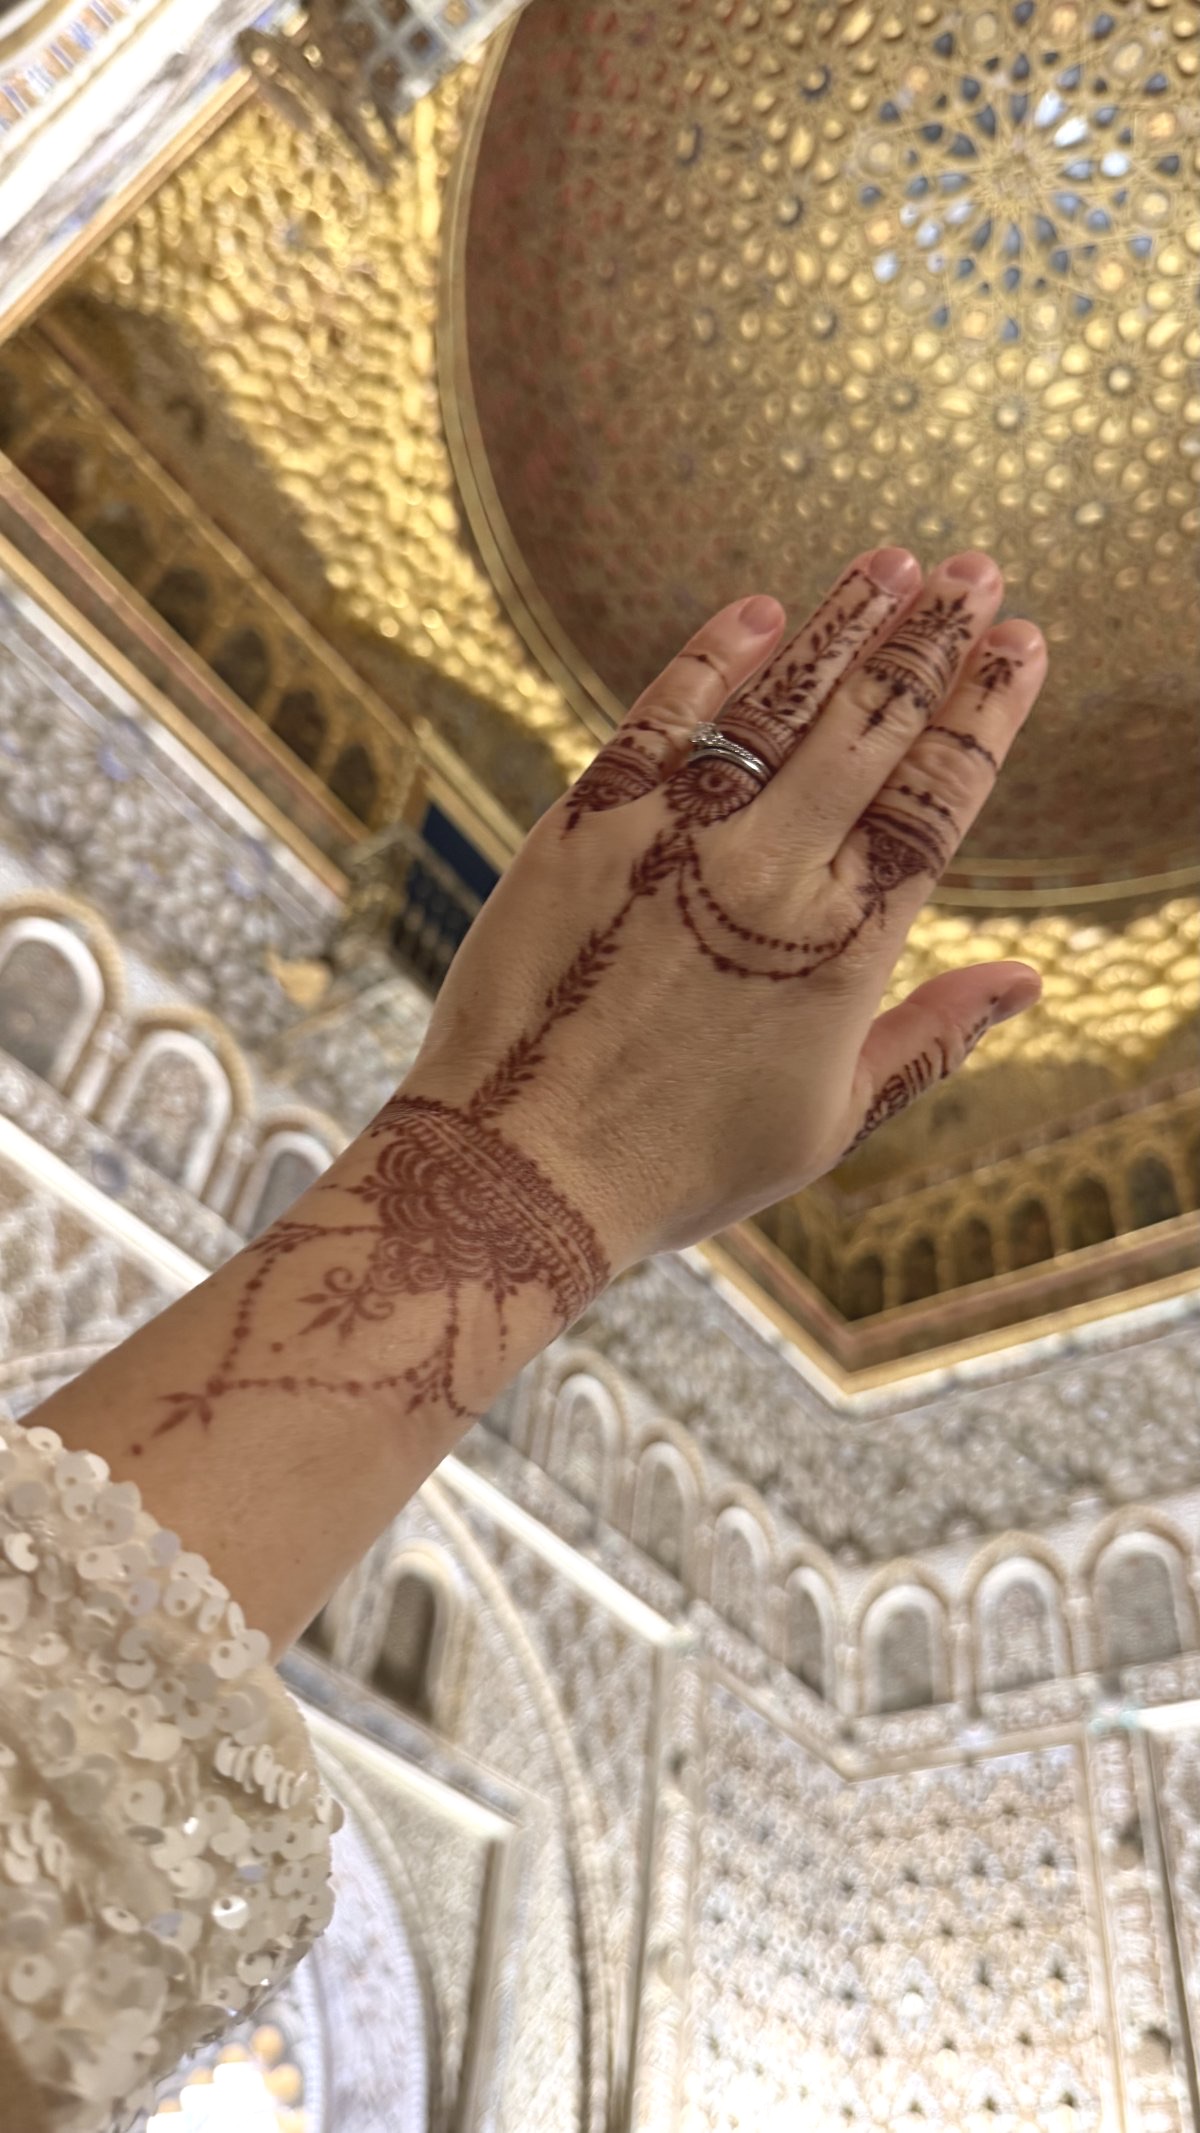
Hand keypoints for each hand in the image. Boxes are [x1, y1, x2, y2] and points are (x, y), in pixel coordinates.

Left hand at [404, 544, 1045, 1271]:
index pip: (939, 796)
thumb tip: (1027, 980)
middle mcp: (772, 873)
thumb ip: (931, 1035)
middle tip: (978, 572)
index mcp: (846, 946)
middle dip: (935, 637)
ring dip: (844, 622)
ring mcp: (677, 836)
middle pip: (876, 725)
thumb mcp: (830, 1122)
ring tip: (894, 561)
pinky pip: (663, 715)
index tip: (1023, 645)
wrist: (522, 1167)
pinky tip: (757, 611)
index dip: (987, 711)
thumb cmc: (681, 1162)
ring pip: (782, 700)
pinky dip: (713, 656)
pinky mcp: (588, 821)